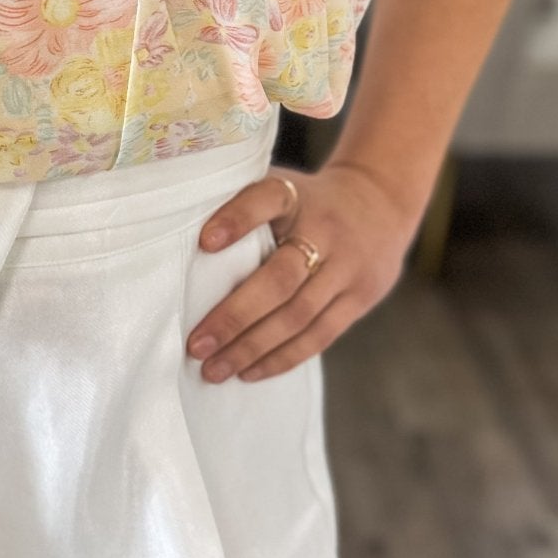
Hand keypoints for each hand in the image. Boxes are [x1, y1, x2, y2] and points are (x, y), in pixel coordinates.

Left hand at [186, 159, 418, 382]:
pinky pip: (320, 335)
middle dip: (235, 316)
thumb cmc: (306, 201)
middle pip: (280, 278)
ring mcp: (348, 267)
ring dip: (253, 348)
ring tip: (214, 369)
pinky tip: (250, 372)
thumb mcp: (281, 185)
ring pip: (298, 315)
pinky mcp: (361, 297)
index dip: (237, 219)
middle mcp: (326, 230)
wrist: (381, 202)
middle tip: (196, 346)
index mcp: (296, 195)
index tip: (204, 242)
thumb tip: (176, 235)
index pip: (267, 199)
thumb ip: (240, 205)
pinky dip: (282, 357)